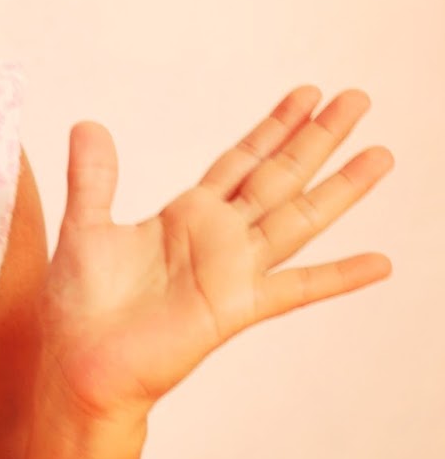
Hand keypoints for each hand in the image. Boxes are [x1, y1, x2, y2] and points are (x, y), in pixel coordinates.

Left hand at [41, 86, 392, 428]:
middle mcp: (218, 238)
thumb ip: (93, 176)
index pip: (241, 161)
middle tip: (357, 98)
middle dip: (317, 138)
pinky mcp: (235, 308)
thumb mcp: (84, 226)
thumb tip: (89, 123)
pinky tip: (380, 263)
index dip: (274, 127)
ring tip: (381, 155)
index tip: (308, 94)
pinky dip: (339, 277)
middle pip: (280, 177)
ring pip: (298, 218)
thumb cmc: (80, 305)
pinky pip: (296, 289)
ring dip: (340, 188)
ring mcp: (232, 272)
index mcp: (185, 216)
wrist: (79, 364)